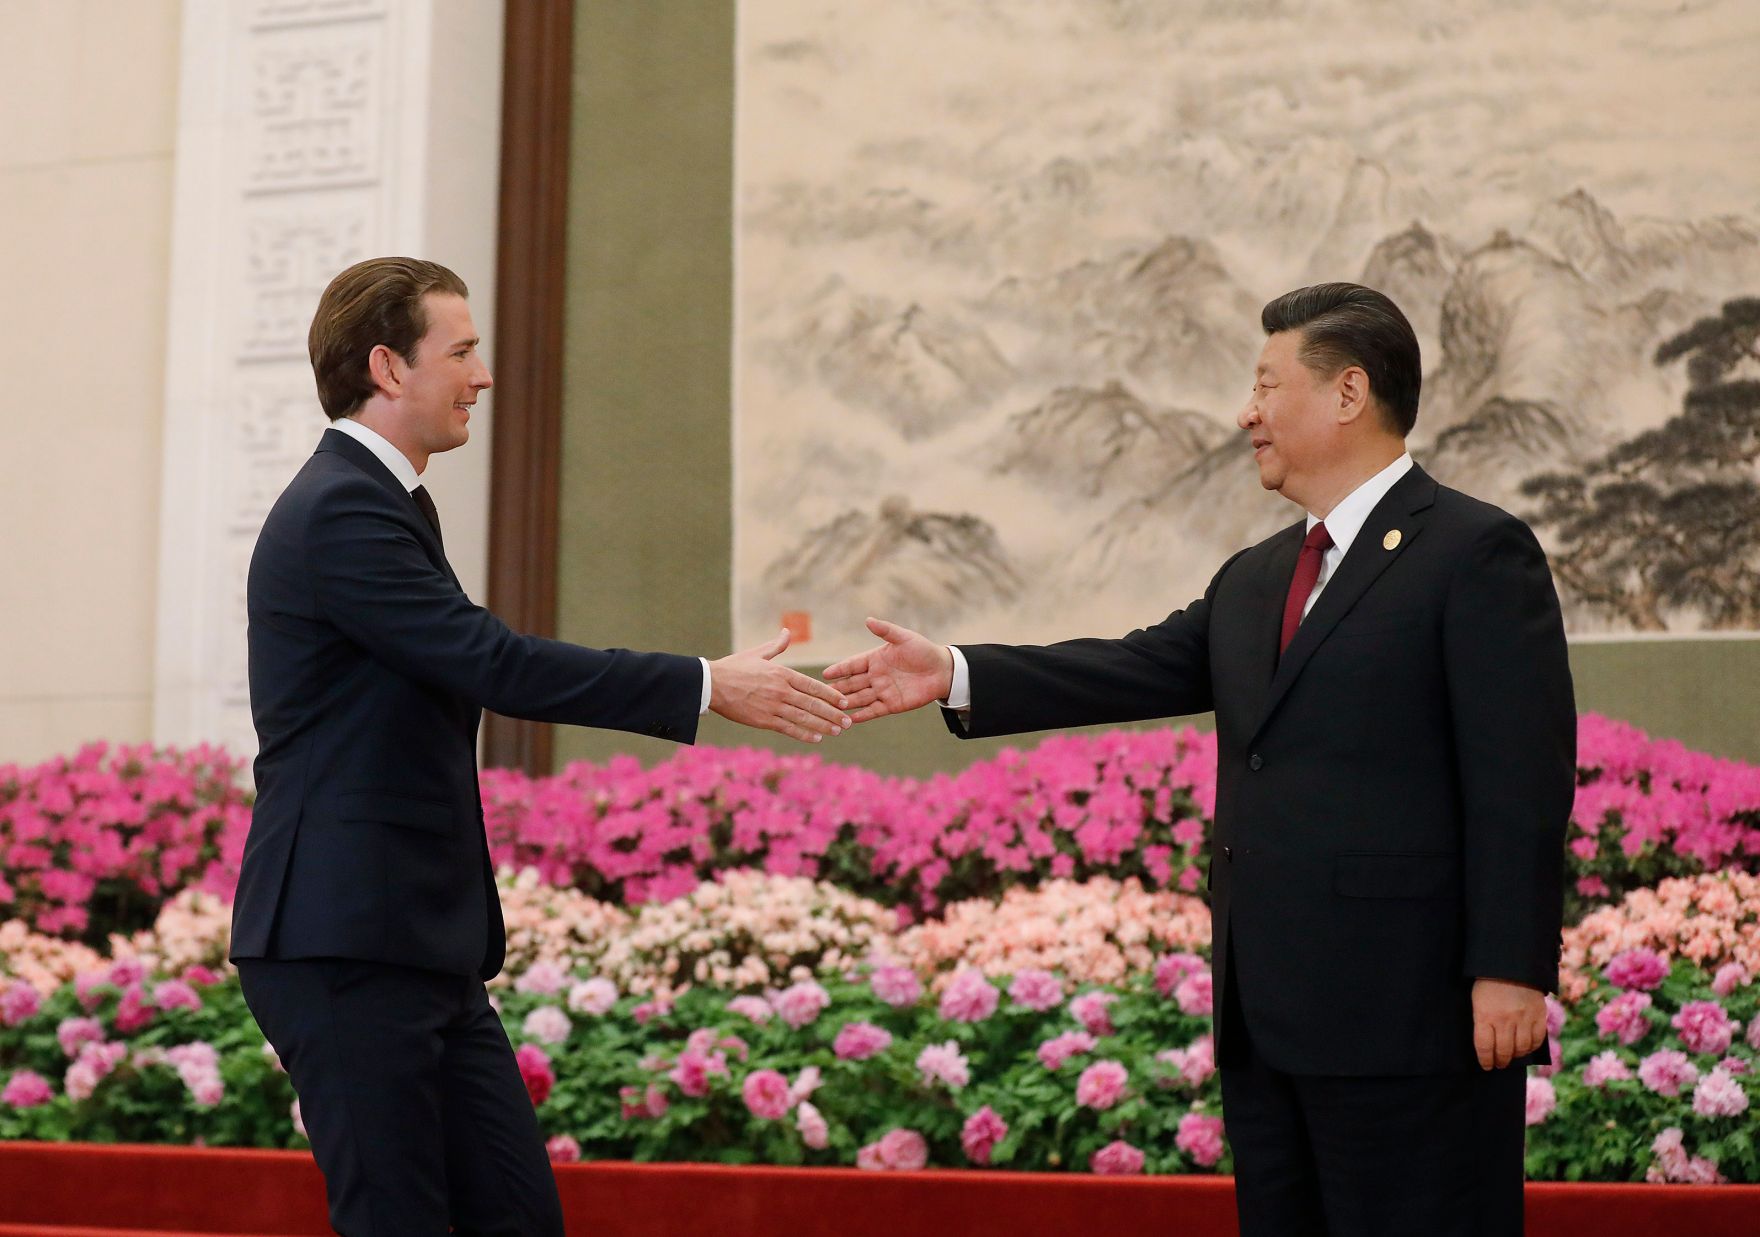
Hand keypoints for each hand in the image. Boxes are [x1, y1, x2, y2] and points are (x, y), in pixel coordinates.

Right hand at [710, 630, 850, 743]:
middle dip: (833, 713)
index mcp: (782, 673)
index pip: (813, 686)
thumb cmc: (734, 667)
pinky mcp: (763, 720)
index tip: (844, 701)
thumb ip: (776, 645)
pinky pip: (788, 728)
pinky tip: (816, 737)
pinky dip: (803, 734)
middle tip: (848, 721)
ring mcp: (773, 706)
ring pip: (804, 718)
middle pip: (813, 704)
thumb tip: (787, 631)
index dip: (831, 695)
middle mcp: (781, 690)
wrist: (712, 684)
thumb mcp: (757, 653)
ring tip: (838, 730)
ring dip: (823, 725)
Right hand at [821, 617, 953, 722]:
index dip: (839, 669)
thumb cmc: (923, 651)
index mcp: (874, 659)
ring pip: (859, 698)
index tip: (825, 674)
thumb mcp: (904, 638)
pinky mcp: (891, 705)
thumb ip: (886, 630)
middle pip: (852, 684)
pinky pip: (873, 711)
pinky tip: (850, 720)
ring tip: (831, 709)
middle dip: (837, 689)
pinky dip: (862, 716)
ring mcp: (882, 691)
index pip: (852, 665)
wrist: (942, 671)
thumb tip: (868, 620)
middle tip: (820, 695)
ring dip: (846, 703)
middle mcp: (875, 676)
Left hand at [1471, 977, 1546, 1069]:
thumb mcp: (1477, 1001)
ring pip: (1521, 1048)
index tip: (1486, 1065)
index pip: (1484, 1047)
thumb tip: (1487, 1045)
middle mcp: (1505, 1020)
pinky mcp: (1538, 1015)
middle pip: (1503, 1051)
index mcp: (1485, 1015)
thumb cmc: (1488, 983)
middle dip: (1500, 1061)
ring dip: (1516, 1055)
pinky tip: (1526, 1047)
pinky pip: (1537, 1039)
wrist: (1512, 964)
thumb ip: (1482, 1021)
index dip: (1485, 1060)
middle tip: (1499, 1064)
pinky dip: (1531, 1047)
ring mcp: (1523, 1018)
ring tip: (1512, 1056)